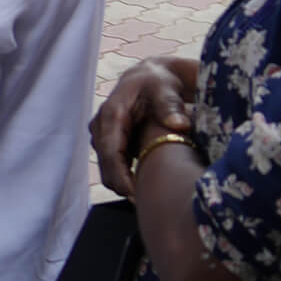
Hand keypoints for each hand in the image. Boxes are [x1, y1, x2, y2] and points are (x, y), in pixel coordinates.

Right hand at [89, 56, 196, 198]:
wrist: (149, 77)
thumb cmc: (158, 83)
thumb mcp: (165, 88)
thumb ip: (170, 106)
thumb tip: (179, 125)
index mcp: (111, 114)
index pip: (111, 152)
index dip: (120, 176)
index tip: (135, 194)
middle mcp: (101, 126)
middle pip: (106, 165)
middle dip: (122, 185)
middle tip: (145, 203)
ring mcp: (102, 134)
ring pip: (107, 167)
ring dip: (123, 182)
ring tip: (146, 196)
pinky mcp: (108, 141)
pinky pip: (112, 164)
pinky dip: (124, 176)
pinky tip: (142, 185)